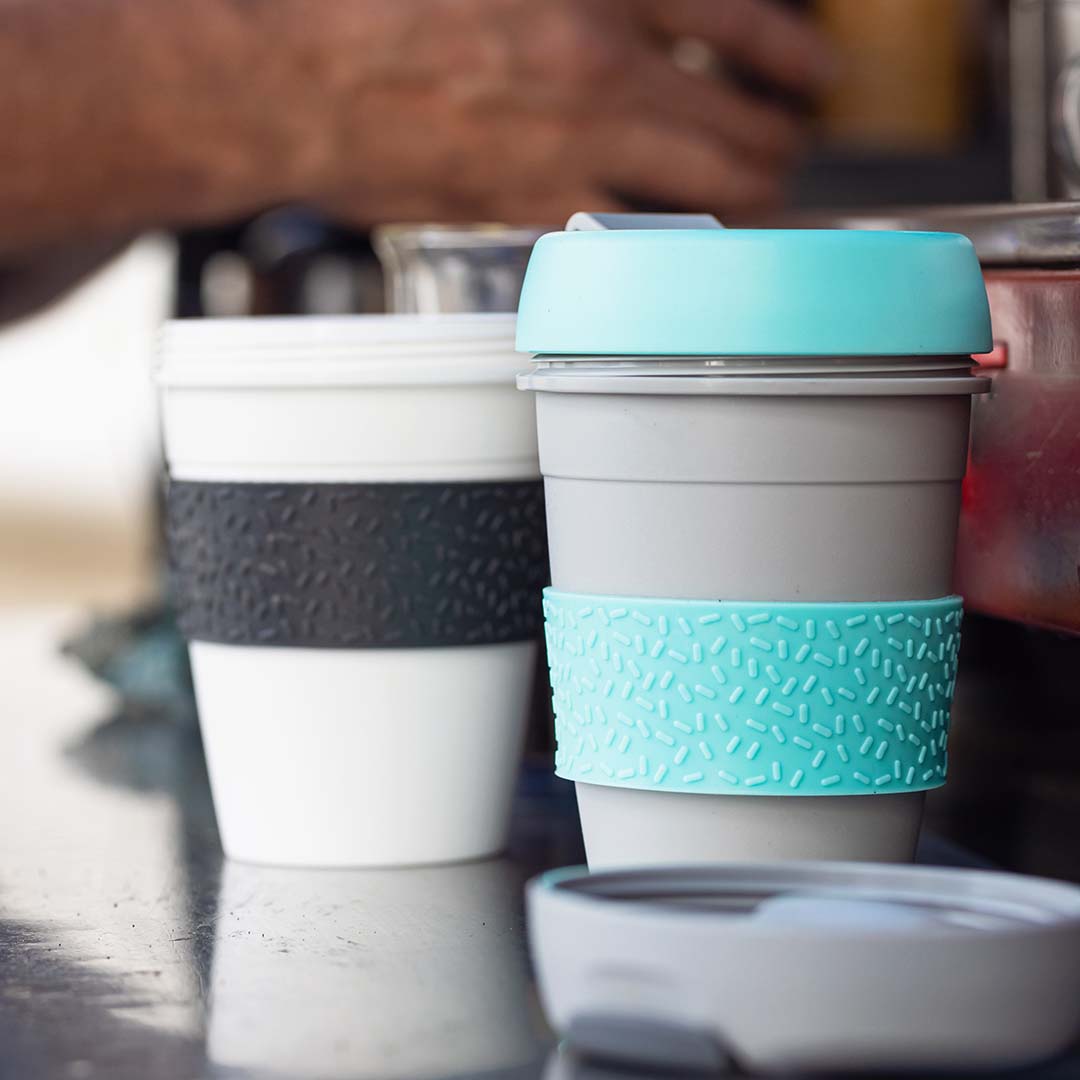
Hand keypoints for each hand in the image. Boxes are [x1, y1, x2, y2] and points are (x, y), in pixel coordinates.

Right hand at [280, 0, 834, 223]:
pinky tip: (684, 244)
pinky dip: (673, 245)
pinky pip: (638, 241)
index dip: (793, 52)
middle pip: (744, 121)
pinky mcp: (536, 209)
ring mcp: (575, 146)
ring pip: (711, 192)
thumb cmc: (375, 8)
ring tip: (758, 199)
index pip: (739, 16)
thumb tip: (647, 12)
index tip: (816, 74)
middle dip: (782, 142)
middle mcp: (603, 65)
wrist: (297, 83)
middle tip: (788, 148)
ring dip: (750, 199)